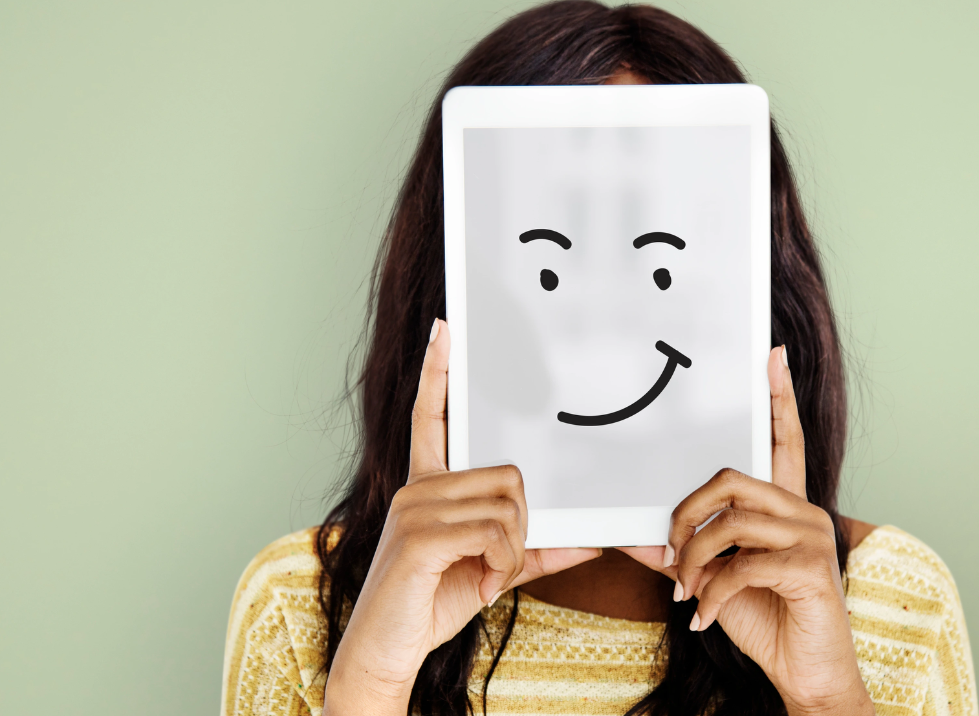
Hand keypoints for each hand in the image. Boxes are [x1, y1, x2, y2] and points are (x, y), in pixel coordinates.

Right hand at [324, 319, 600, 715]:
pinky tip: (481, 584)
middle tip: (497, 561)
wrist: (387, 649)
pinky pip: (495, 533)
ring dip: (512, 551)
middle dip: (519, 525)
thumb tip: (590, 540)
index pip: (430, 416)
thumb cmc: (431, 602)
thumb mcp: (493, 571)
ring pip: (506, 505)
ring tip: (484, 575)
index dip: (439, 373)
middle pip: (507, 475)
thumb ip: (536, 550)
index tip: (445, 330)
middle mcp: (417, 487)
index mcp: (428, 485)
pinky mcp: (418, 536)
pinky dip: (502, 565)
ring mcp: (414, 508)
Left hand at [620, 346, 871, 715]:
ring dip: (693, 562)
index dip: (779, 398)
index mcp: (785, 507)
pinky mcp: (811, 569)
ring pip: (729, 524)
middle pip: (731, 479)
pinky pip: (741, 566)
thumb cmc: (765, 619)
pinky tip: (704, 618)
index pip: (783, 441)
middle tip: (669, 553)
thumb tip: (630, 536)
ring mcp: (812, 537)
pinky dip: (712, 594)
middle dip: (686, 514)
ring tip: (687, 594)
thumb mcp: (714, 580)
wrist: (807, 675)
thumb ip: (683, 553)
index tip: (771, 356)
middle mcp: (805, 511)